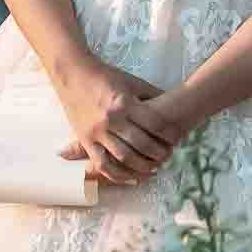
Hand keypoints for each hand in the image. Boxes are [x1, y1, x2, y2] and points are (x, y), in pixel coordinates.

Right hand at [51, 56, 181, 185]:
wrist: (73, 73)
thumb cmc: (105, 75)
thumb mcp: (131, 81)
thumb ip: (151, 93)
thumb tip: (173, 103)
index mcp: (125, 103)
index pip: (154, 123)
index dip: (169, 133)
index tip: (178, 138)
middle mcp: (111, 119)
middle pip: (141, 143)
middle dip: (158, 152)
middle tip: (169, 156)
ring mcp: (97, 131)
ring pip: (123, 157)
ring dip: (141, 167)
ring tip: (154, 169)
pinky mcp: (86, 140)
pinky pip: (102, 163)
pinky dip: (117, 175)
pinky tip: (130, 179)